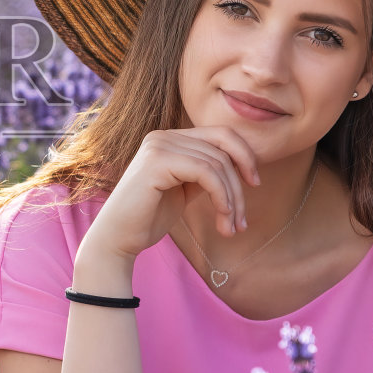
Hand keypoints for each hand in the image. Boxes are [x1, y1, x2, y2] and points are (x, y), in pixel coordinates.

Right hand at [78, 127, 261, 267]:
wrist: (118, 239)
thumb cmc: (149, 217)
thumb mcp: (186, 188)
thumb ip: (207, 172)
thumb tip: (244, 166)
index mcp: (169, 138)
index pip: (220, 134)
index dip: (244, 155)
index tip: (254, 183)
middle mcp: (162, 135)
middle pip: (223, 148)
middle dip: (240, 184)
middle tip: (242, 219)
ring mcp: (158, 146)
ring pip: (217, 163)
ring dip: (232, 200)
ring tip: (231, 227)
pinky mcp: (157, 161)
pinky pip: (206, 173)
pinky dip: (221, 196)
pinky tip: (222, 218)